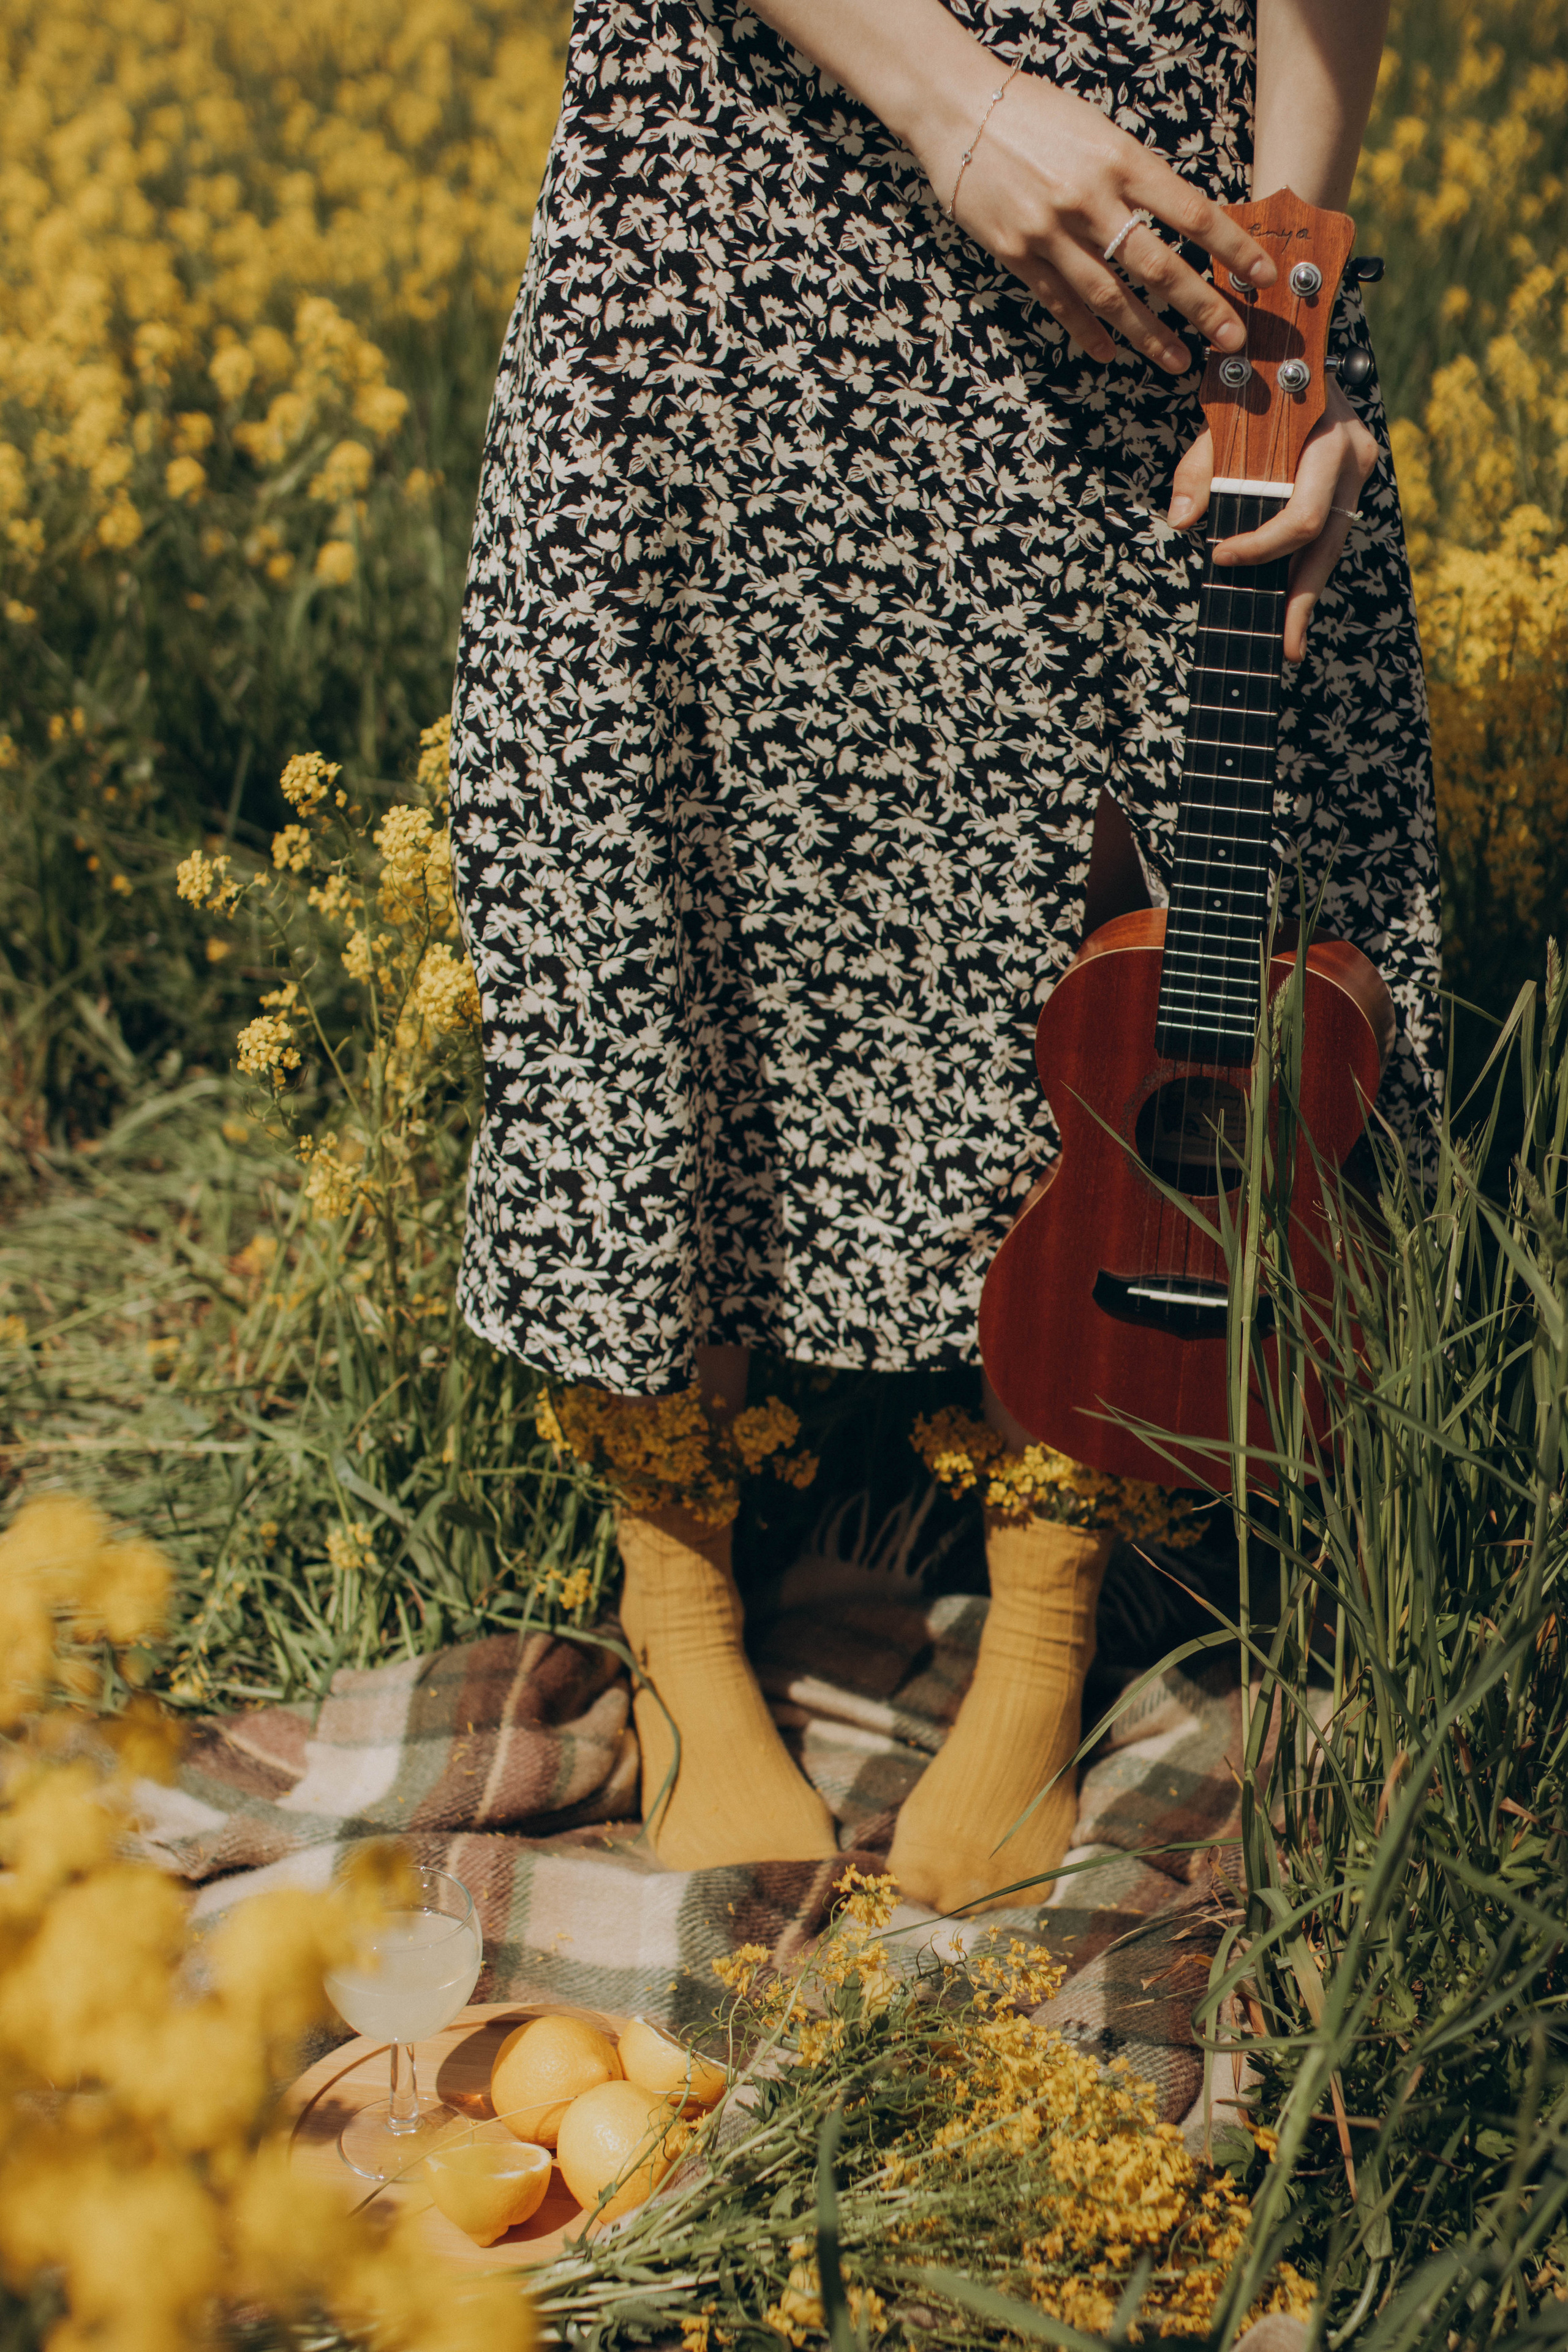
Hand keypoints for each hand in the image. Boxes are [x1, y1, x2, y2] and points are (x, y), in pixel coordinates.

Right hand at [927, 73, 1276, 372]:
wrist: (959, 108)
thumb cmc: (1035, 114)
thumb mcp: (1099, 131)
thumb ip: (1135, 176)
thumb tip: (1178, 219)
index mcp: (1121, 160)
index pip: (1191, 213)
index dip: (1232, 248)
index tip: (1262, 276)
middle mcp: (1090, 199)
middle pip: (1159, 265)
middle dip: (1202, 307)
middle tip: (1233, 338)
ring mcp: (1051, 231)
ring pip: (1111, 296)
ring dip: (1149, 334)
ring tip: (1178, 362)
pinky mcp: (1016, 252)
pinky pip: (1060, 302)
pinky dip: (1086, 332)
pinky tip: (1109, 354)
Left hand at [1167, 379, 1378, 659]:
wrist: (1294, 357)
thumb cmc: (1254, 388)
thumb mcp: (1221, 419)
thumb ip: (1198, 469)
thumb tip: (1182, 522)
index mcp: (1328, 440)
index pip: (1301, 516)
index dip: (1261, 548)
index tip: (1220, 557)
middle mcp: (1354, 460)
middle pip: (1324, 545)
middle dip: (1300, 599)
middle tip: (1283, 647)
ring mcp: (1358, 477)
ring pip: (1330, 549)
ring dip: (1305, 597)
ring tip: (1288, 643)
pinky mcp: (1351, 490)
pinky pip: (1327, 539)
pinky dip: (1304, 572)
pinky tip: (1290, 608)